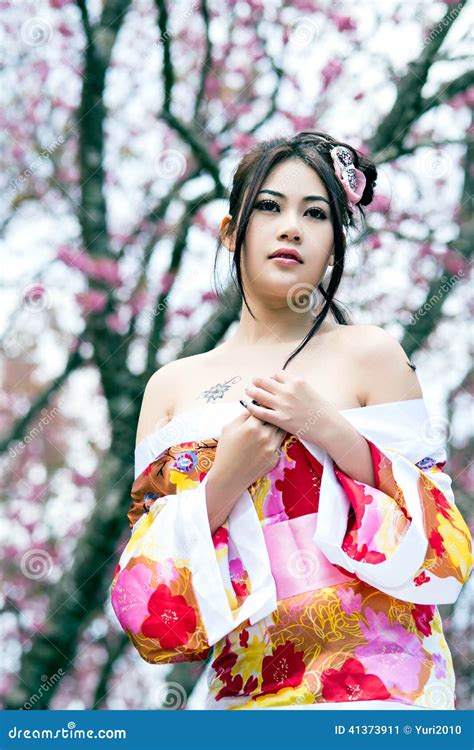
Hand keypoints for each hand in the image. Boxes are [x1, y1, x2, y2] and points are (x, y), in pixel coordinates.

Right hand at [206, 411, 287, 531]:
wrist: (229, 476)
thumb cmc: (226, 451)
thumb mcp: (229, 428)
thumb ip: (243, 415)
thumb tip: (253, 406)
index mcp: (252, 426)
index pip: (264, 408)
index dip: (263, 405)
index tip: (262, 404)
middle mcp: (265, 436)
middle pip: (275, 418)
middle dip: (271, 415)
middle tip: (268, 414)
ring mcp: (272, 448)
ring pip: (281, 430)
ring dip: (276, 426)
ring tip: (269, 426)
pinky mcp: (276, 458)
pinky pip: (279, 443)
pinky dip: (275, 439)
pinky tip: (267, 441)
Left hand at [242, 369, 336, 445]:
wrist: (328, 427)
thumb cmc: (323, 411)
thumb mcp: (311, 391)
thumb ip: (297, 387)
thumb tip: (287, 386)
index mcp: (297, 382)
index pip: (277, 374)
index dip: (271, 378)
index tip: (270, 382)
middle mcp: (288, 391)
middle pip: (265, 381)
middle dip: (257, 381)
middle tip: (254, 383)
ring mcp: (282, 405)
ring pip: (259, 394)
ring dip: (251, 392)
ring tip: (248, 391)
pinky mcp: (279, 419)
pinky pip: (260, 411)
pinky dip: (252, 408)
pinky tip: (249, 407)